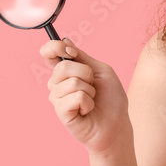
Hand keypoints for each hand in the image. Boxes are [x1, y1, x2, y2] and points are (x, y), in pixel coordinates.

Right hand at [39, 38, 131, 154]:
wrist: (116, 125)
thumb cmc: (111, 99)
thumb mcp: (100, 71)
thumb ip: (82, 57)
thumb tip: (65, 41)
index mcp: (67, 71)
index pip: (49, 52)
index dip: (55, 47)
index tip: (69, 51)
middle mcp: (57, 83)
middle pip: (62, 66)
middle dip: (85, 73)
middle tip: (93, 86)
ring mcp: (57, 98)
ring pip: (71, 82)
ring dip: (89, 90)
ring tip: (91, 101)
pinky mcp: (60, 112)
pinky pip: (75, 97)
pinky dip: (88, 102)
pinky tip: (87, 110)